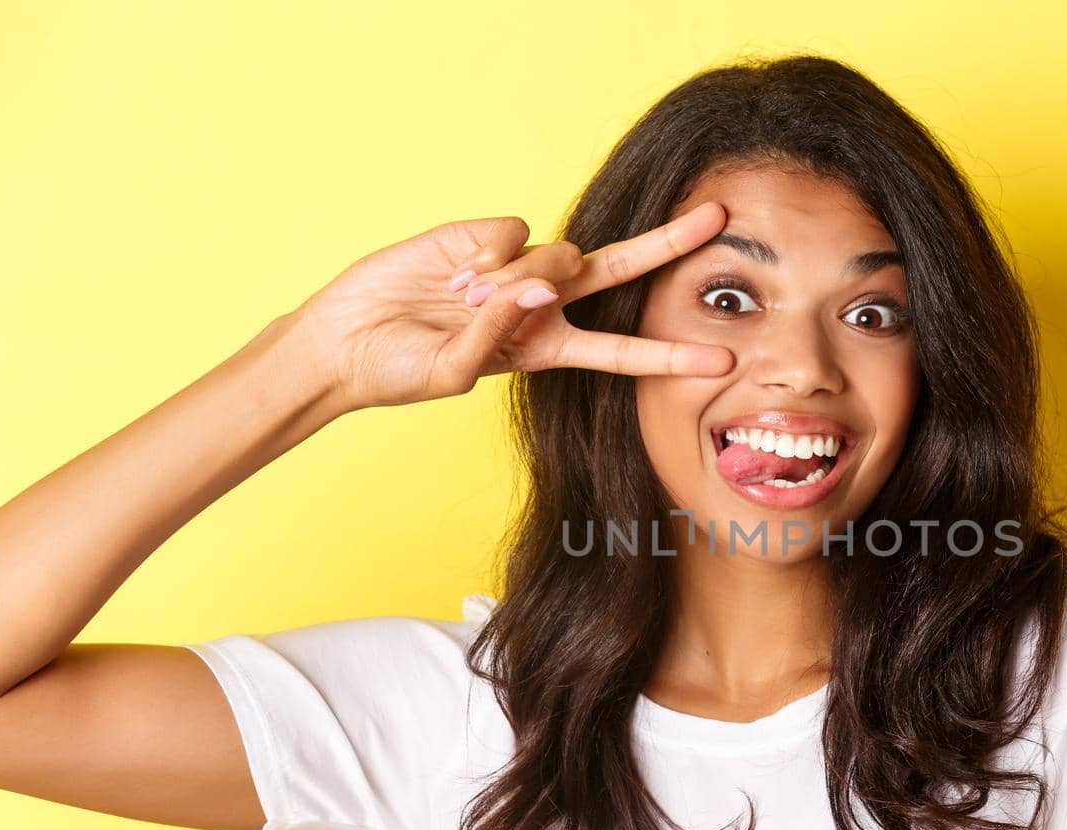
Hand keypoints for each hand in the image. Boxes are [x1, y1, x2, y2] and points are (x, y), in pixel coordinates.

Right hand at [286, 202, 736, 410]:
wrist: (344, 340)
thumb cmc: (399, 371)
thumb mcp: (454, 373)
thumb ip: (499, 334)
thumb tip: (533, 289)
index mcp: (547, 348)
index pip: (622, 352)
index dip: (670, 355)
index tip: (723, 359)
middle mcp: (544, 304)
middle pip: (621, 270)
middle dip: (669, 244)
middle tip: (717, 219)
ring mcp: (516, 267)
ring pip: (557, 255)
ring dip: (519, 279)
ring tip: (461, 299)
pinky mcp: (483, 234)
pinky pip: (513, 231)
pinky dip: (488, 252)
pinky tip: (452, 271)